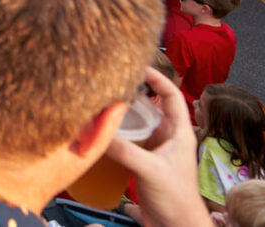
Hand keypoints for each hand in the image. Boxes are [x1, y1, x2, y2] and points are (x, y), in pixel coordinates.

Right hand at [105, 68, 212, 226]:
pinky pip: (125, 140)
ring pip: (135, 123)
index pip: (172, 95)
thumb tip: (97, 133)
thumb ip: (125, 150)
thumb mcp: (151, 170)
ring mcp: (153, 149)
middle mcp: (166, 137)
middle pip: (149, 105)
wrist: (176, 225)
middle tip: (111, 82)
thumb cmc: (177, 199)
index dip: (157, 78)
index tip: (138, 66)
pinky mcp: (141, 161)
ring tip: (101, 102)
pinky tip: (99, 131)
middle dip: (131, 93)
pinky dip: (112, 134)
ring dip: (120, 114)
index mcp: (179, 132)